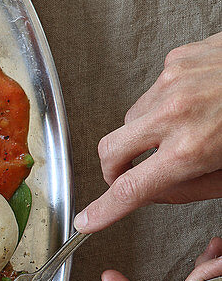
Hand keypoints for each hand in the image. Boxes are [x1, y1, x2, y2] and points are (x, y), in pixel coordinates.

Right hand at [75, 32, 221, 232]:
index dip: (103, 211)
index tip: (88, 220)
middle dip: (113, 170)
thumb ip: (187, 189)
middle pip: (110, 152)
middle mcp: (175, 113)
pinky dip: (163, 104)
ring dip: (144, 133)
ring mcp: (172, 82)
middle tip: (127, 176)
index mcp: (191, 149)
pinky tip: (191, 104)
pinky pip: (151, 92)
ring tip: (180, 131)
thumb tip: (151, 194)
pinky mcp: (176, 60)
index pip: (129, 190)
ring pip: (130, 120)